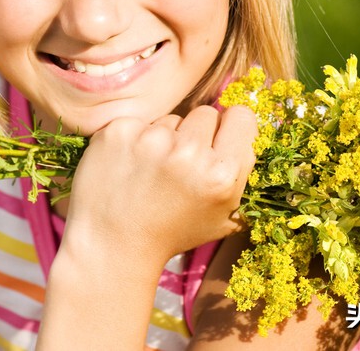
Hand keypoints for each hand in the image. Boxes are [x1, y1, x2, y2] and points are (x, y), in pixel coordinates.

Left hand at [59, 105, 257, 268]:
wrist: (112, 245)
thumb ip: (239, 174)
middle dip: (195, 135)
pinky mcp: (119, 132)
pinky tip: (127, 167)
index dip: (230, 127)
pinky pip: (137, 122)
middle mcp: (190, 153)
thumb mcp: (221, 217)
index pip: (241, 116)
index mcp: (222, 175)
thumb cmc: (169, 232)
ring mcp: (152, 140)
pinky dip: (132, 140)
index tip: (217, 140)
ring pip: (170, 119)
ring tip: (149, 173)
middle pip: (205, 114)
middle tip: (178, 166)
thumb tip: (247, 130)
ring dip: (163, 139)